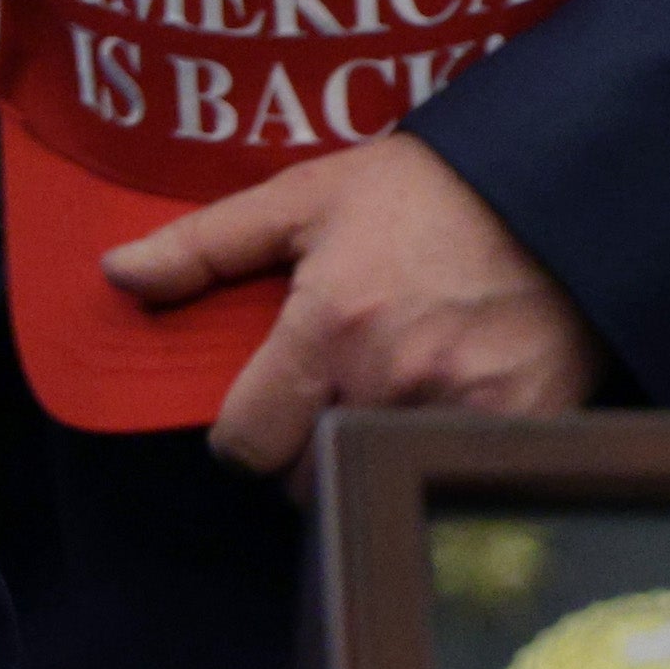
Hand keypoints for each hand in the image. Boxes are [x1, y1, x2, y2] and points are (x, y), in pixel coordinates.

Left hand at [101, 130, 601, 478]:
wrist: (555, 188)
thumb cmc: (421, 191)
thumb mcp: (303, 197)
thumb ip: (204, 244)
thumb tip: (114, 275)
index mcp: (327, 327)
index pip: (247, 443)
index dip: (242, 435)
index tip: (258, 412)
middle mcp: (391, 379)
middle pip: (311, 477)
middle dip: (304, 451)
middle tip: (324, 402)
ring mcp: (463, 409)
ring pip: (380, 481)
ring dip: (367, 458)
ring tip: (382, 403)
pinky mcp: (527, 426)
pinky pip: (453, 475)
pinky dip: (438, 458)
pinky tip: (444, 412)